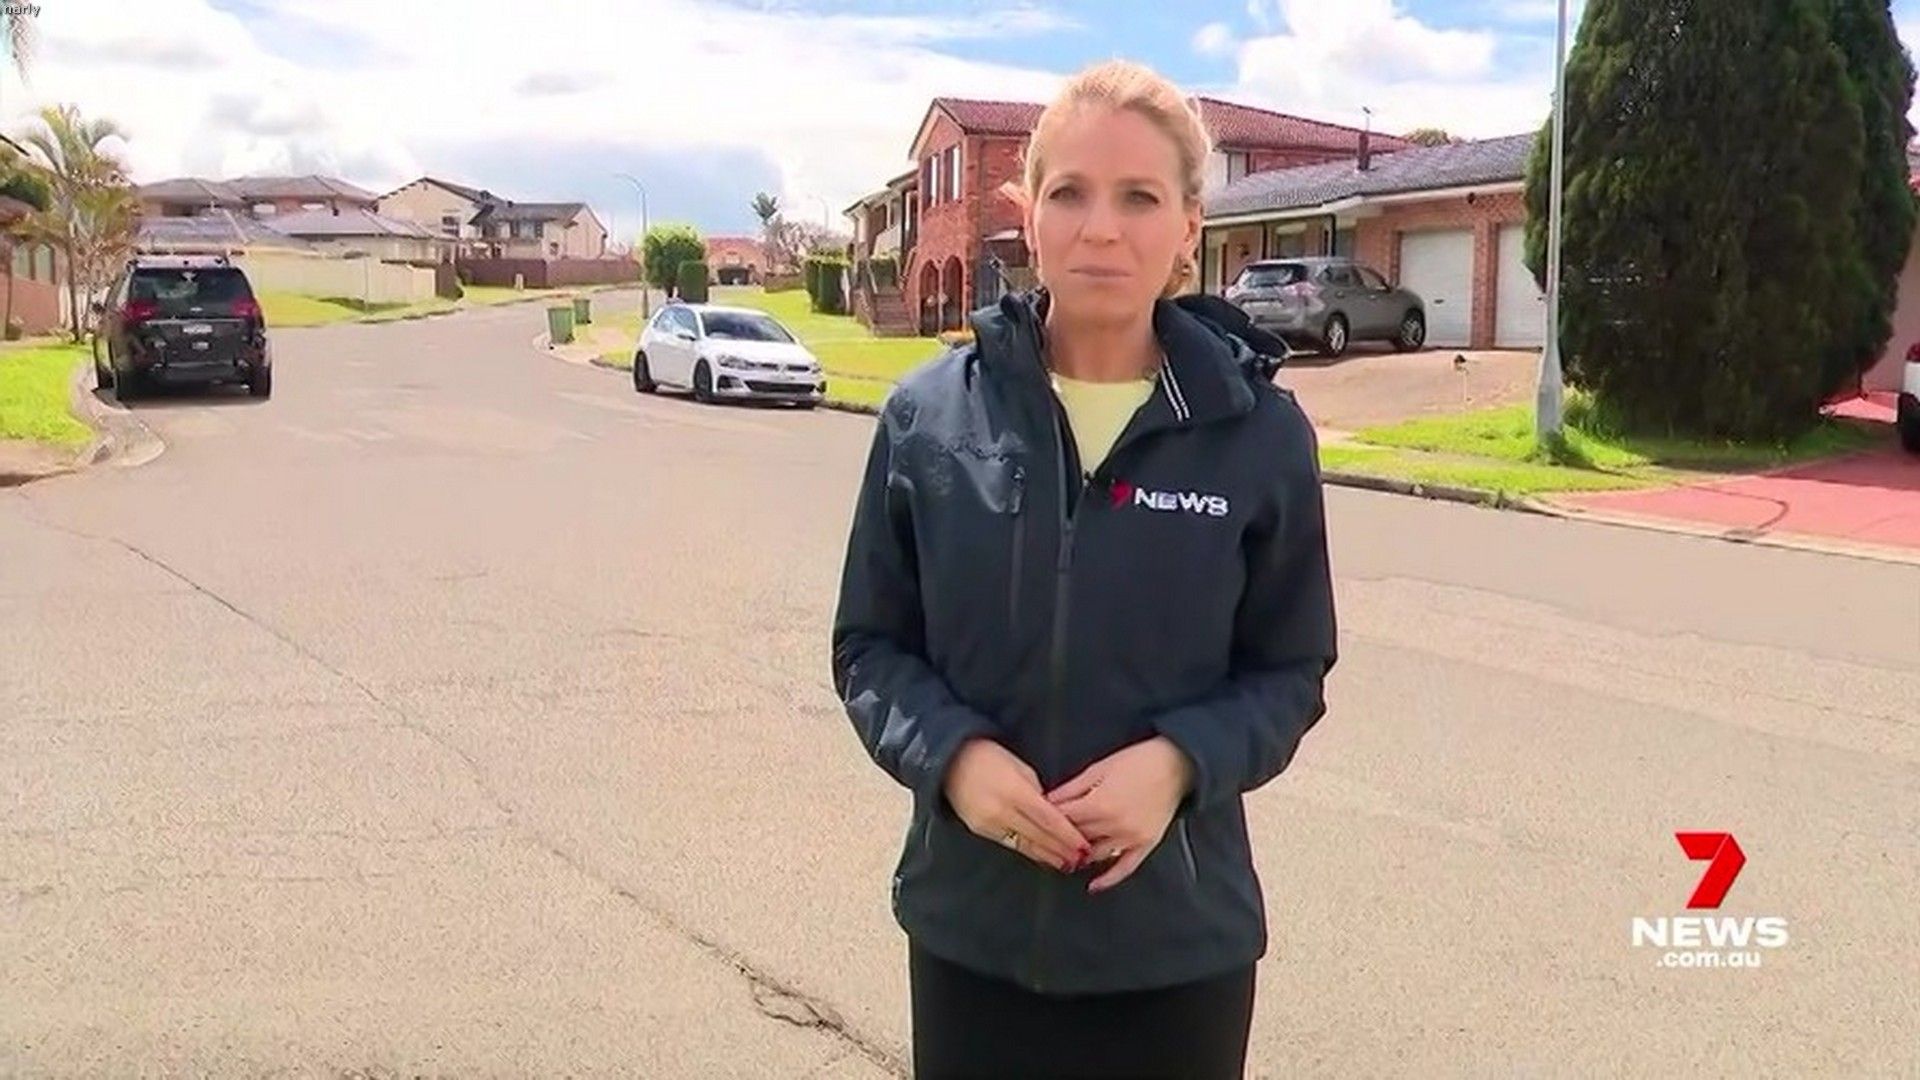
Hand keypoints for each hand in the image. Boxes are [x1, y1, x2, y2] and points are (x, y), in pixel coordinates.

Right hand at [943, 739, 1090, 872]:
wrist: (950, 761)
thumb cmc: (989, 756)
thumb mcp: (1019, 766)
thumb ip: (1037, 791)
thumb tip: (1053, 811)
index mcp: (1014, 791)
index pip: (1048, 819)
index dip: (1068, 835)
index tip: (1084, 845)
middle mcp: (1001, 811)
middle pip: (1039, 836)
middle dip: (1062, 849)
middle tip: (1082, 860)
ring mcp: (989, 824)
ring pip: (1025, 845)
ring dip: (1047, 856)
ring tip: (1066, 864)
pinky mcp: (980, 830)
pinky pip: (1010, 844)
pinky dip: (1028, 851)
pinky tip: (1042, 857)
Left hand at [1046, 737, 1193, 892]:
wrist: (1176, 763)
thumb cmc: (1138, 760)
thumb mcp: (1099, 767)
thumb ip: (1072, 787)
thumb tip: (1048, 800)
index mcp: (1100, 804)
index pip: (1064, 819)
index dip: (1049, 819)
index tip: (1037, 821)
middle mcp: (1114, 825)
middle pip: (1077, 838)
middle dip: (1061, 837)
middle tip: (1046, 839)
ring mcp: (1131, 837)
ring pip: (1095, 854)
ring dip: (1079, 855)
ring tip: (1064, 856)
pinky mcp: (1146, 844)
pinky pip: (1126, 868)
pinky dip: (1109, 879)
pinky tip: (1093, 885)